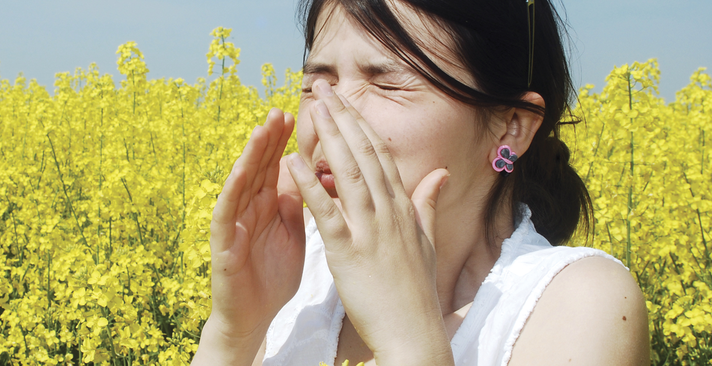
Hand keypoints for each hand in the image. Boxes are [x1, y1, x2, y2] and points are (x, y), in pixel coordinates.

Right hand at [194, 108, 302, 364]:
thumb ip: (296, 203)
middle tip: (280, 110)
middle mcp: (248, 208)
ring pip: (241, 183)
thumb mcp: (292, 233)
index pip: (276, 165)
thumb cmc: (273, 275)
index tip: (299, 113)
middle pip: (258, 167)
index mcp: (268, 205)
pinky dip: (232, 191)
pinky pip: (225, 213)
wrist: (255, 316)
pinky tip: (240, 172)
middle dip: (268, 139)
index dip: (285, 141)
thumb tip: (308, 171)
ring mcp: (233, 223)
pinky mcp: (223, 244)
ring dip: (250, 156)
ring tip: (261, 130)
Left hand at [286, 80, 452, 364]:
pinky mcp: (349, 252)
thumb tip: (440, 174)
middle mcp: (389, 212)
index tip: (346, 102)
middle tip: (325, 89)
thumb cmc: (415, 291)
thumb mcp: (425, 242)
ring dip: (329, 138)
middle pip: (364, 155)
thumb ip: (427, 204)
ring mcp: (370, 230)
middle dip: (344, 118)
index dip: (361, 125)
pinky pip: (326, 212)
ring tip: (313, 110)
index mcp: (403, 208)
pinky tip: (292, 163)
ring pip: (348, 174)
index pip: (380, 156)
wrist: (414, 333)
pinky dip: (309, 185)